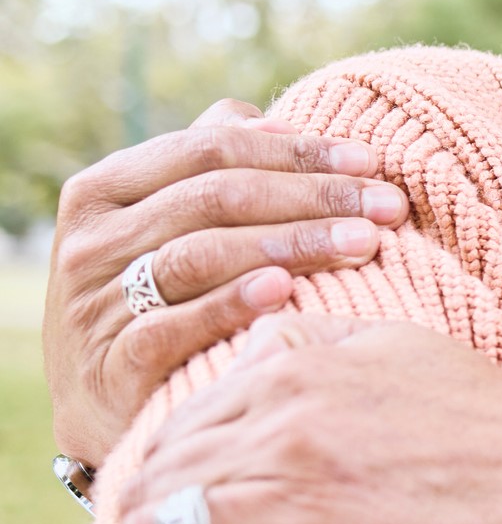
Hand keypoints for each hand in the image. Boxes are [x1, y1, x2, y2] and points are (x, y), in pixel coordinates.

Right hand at [43, 100, 410, 465]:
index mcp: (104, 189)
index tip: (371, 161)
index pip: (211, 148)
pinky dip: (230, 303)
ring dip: (292, 244)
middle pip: (216, 198)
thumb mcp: (165, 226)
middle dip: (313, 197)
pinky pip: (172, 327)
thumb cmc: (153, 299)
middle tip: (388, 206)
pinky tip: (285, 290)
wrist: (103, 406)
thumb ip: (207, 168)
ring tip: (363, 243)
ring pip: (200, 255)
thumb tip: (268, 118)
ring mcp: (93, 304)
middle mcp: (91, 242)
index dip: (297, 151)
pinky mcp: (108, 366)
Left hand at [119, 316, 501, 523]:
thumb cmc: (489, 412)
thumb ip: (313, 338)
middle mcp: (289, 437)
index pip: (176, 426)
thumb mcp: (399, 344)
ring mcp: (310, 503)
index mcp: (295, 378)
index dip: (158, 467)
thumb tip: (251, 347)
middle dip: (145, 516)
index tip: (167, 493)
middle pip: (162, 483)